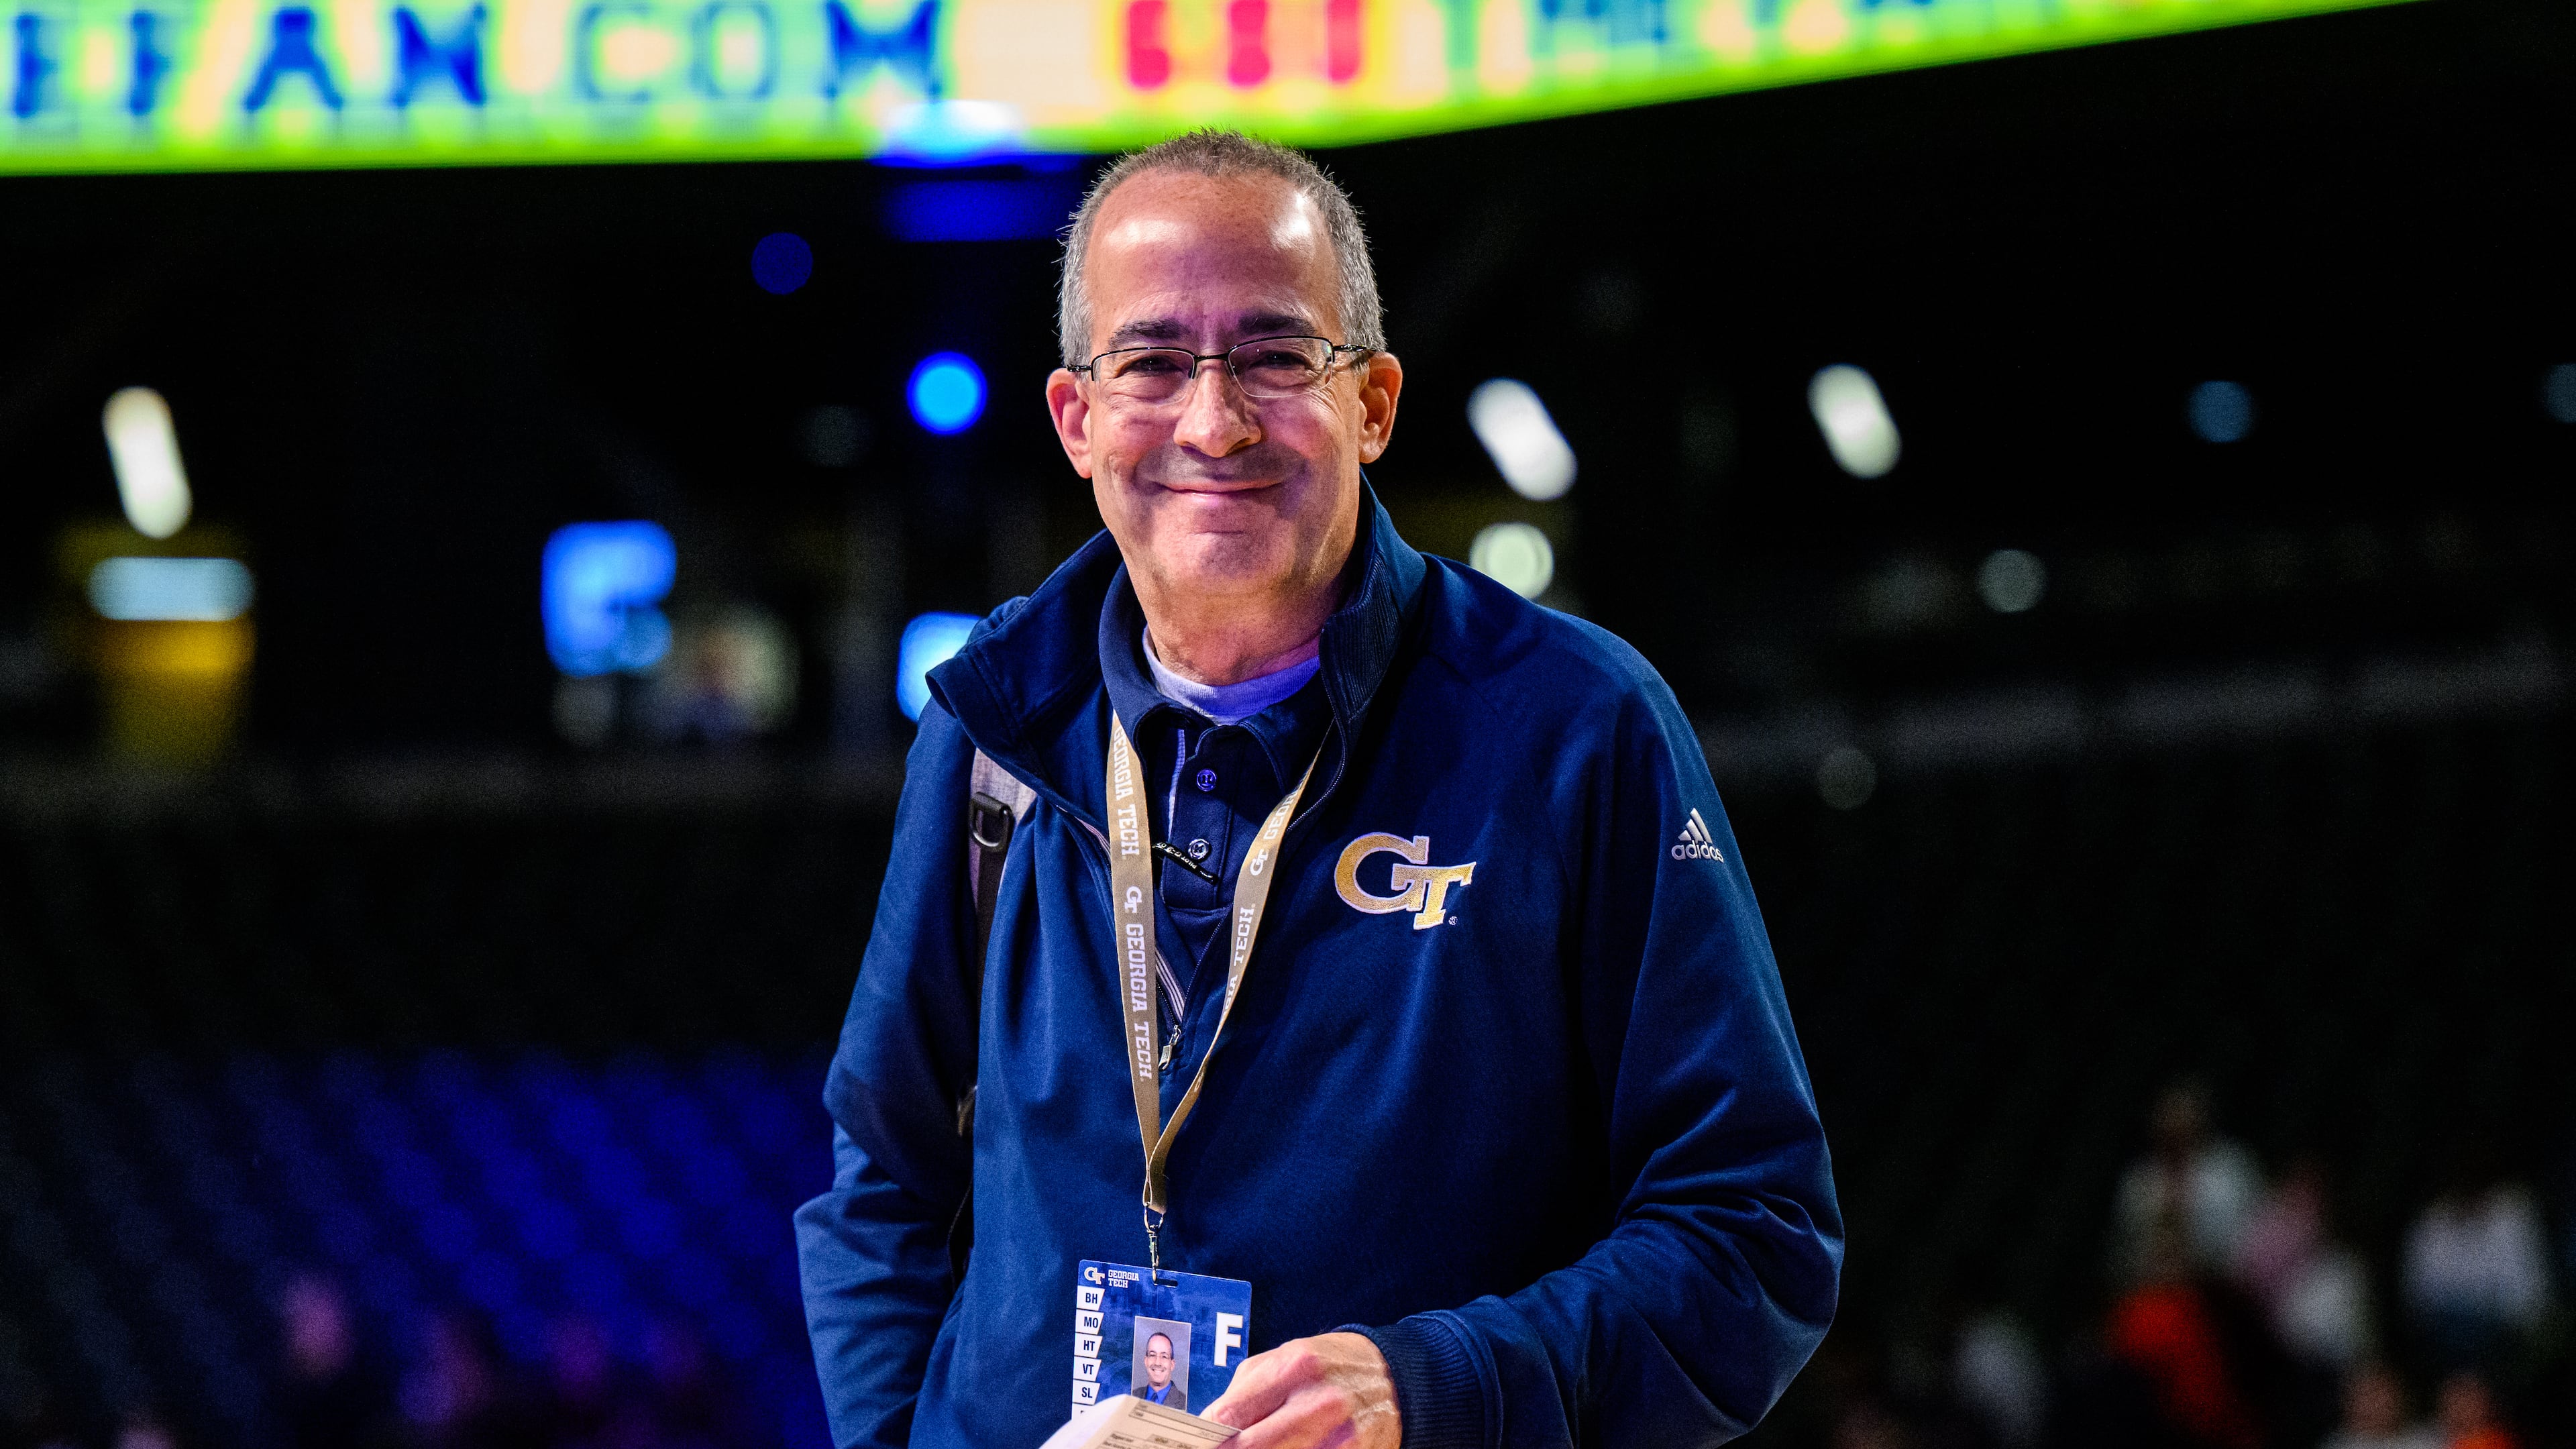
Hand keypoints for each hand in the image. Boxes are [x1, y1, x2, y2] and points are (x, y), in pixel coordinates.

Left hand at [1204, 1332, 1399, 1448]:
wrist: (1395, 1377)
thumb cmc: (1330, 1366)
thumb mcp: (1284, 1360)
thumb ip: (1245, 1393)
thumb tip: (1208, 1428)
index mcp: (1295, 1367)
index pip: (1231, 1414)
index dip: (1205, 1438)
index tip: (1189, 1446)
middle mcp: (1320, 1402)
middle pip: (1251, 1448)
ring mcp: (1341, 1438)